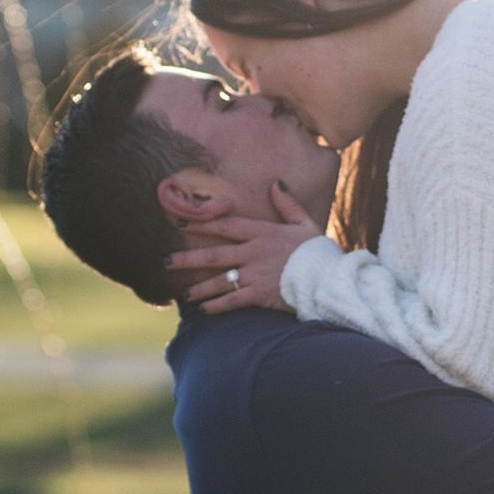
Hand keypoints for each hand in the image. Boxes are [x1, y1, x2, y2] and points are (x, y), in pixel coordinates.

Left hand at [169, 182, 318, 312]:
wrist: (328, 277)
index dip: (201, 223)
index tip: (181, 223)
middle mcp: (253, 252)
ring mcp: (254, 274)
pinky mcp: (259, 294)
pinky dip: (216, 306)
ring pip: (218, 280)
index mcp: (262, 232)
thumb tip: (275, 183)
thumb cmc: (318, 250)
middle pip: (213, 254)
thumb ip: (287, 204)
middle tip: (165, 261)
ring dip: (198, 287)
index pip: (225, 225)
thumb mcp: (304, 222)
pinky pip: (231, 300)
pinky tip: (203, 310)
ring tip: (182, 293)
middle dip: (186, 258)